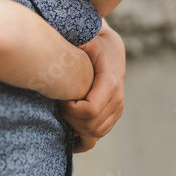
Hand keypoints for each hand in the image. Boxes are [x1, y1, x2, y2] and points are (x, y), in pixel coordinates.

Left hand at [60, 21, 124, 152]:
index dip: (69, 109)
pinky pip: (97, 137)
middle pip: (90, 126)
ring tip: (63, 109)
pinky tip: (67, 131)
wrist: (109, 47)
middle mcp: (117, 101)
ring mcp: (116, 111)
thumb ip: (78, 41)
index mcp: (111, 84)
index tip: (58, 96)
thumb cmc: (92, 42)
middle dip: (69, 119)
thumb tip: (66, 41)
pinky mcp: (112, 117)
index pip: (89, 111)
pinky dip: (81, 137)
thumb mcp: (85, 38)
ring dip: (74, 127)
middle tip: (58, 103)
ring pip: (94, 134)